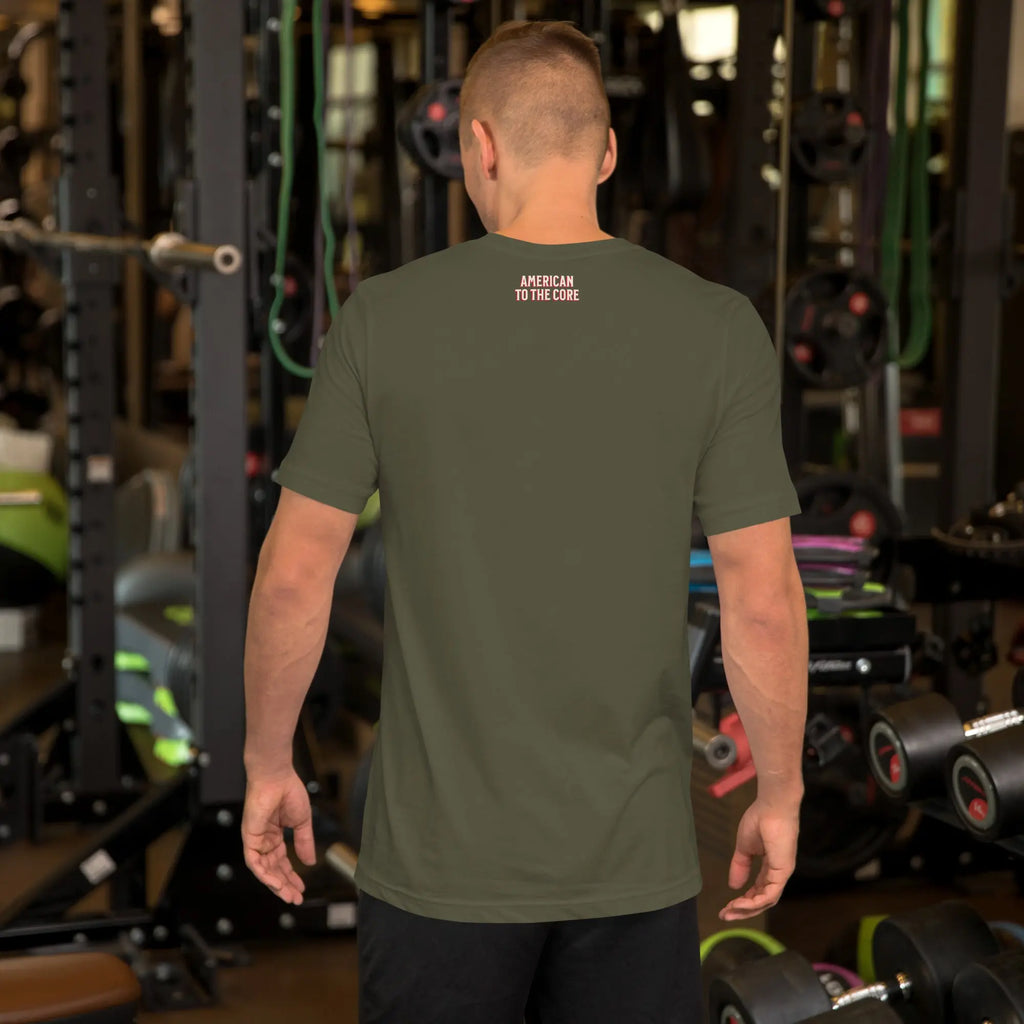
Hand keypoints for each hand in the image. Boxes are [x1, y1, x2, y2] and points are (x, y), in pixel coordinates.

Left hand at [241, 768, 316, 903]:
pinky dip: (264, 874)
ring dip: (275, 884)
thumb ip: (305, 842)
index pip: (282, 862)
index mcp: (275, 835)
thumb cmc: (288, 792)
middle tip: (296, 898)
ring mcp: (255, 840)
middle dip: (285, 884)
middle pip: (273, 869)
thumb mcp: (301, 822)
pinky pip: (254, 862)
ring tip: (288, 895)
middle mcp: (263, 840)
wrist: (277, 776)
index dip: (291, 876)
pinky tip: (276, 883)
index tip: (301, 888)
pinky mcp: (249, 838)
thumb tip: (310, 862)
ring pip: (263, 869)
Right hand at [719, 797, 799, 920]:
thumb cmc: (760, 819)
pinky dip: (755, 902)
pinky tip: (740, 904)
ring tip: (728, 911)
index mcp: (771, 867)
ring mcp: (782, 873)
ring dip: (746, 909)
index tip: (725, 907)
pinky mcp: (783, 871)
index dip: (742, 900)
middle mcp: (778, 873)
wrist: (772, 805)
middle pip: (762, 900)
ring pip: (766, 901)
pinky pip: (770, 894)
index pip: (758, 891)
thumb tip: (733, 886)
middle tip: (724, 915)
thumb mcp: (744, 847)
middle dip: (743, 910)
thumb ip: (740, 866)